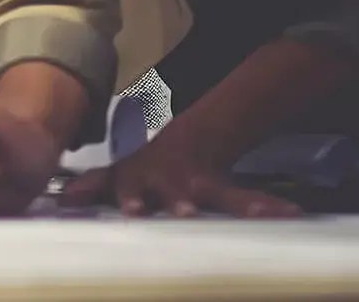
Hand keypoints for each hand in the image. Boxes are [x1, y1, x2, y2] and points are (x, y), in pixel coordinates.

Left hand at [62, 133, 299, 217]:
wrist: (184, 144)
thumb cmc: (145, 169)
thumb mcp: (116, 174)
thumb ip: (92, 185)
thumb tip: (63, 199)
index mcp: (141, 180)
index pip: (131, 191)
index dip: (131, 200)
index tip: (131, 211)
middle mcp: (172, 184)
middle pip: (177, 194)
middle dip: (181, 203)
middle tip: (186, 212)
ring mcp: (203, 187)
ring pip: (223, 195)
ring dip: (240, 204)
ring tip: (263, 214)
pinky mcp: (229, 192)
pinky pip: (254, 199)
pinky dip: (272, 206)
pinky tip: (294, 214)